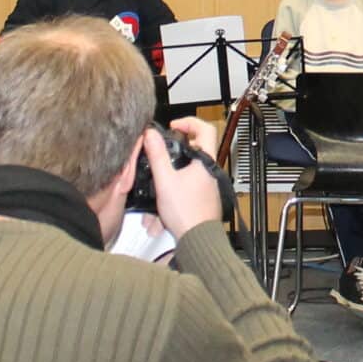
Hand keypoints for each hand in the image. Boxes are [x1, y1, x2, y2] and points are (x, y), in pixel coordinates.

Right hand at [146, 120, 224, 238]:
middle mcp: (211, 171)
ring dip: (174, 173)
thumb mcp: (165, 180)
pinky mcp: (205, 196)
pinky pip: (190, 185)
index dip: (189, 122)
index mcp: (205, 161)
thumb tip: (151, 134)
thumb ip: (158, 155)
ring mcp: (210, 184)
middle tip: (164, 149)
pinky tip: (164, 199)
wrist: (198, 239)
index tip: (175, 126)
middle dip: (177, 149)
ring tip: (160, 182)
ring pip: (191, 170)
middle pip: (197, 149)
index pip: (205, 129)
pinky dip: (177, 187)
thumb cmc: (186, 212)